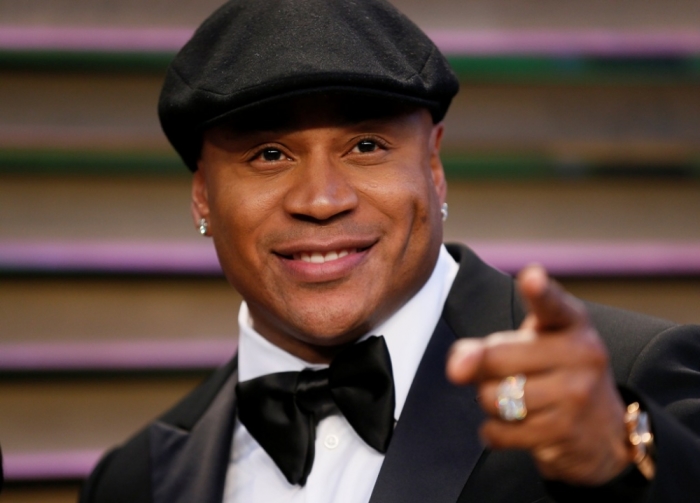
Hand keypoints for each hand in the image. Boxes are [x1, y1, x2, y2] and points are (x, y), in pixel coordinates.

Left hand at [446, 265, 631, 484]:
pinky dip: (494, 431)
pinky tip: (516, 425)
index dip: (539, 290)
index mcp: (571, 322)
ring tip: (517, 402)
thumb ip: (485, 346)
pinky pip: (499, 431)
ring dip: (490, 404)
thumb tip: (457, 368)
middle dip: (482, 372)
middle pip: (496, 357)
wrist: (604, 430)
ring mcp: (578, 394)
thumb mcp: (528, 347)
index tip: (531, 277)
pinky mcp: (566, 432)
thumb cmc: (552, 374)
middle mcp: (582, 353)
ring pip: (493, 397)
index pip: (551, 304)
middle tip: (503, 376)